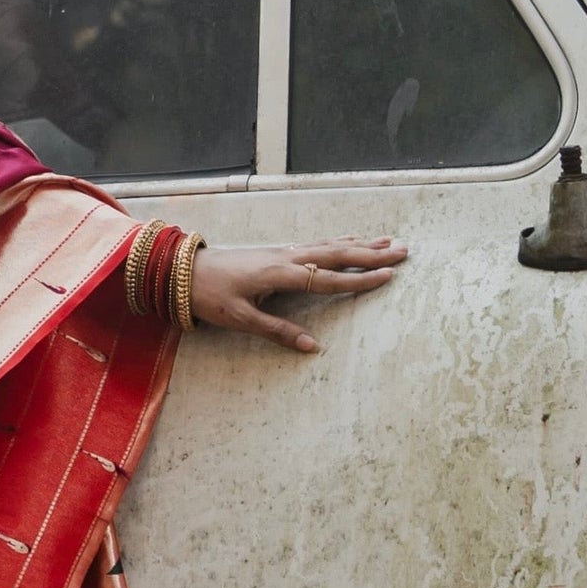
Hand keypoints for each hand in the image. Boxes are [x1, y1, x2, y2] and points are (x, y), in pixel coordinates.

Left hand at [190, 236, 406, 353]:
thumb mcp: (240, 319)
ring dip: (359, 244)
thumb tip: (312, 347)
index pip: (328, 278)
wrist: (182, 270)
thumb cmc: (209, 296)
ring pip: (328, 246)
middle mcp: (286, 257)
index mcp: (280, 273)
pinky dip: (338, 242)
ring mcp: (281, 251)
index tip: (388, 277)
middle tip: (404, 251)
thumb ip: (277, 331)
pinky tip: (348, 240)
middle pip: (336, 254)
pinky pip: (315, 244)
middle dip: (371, 254)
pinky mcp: (276, 251)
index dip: (359, 279)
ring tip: (387, 241)